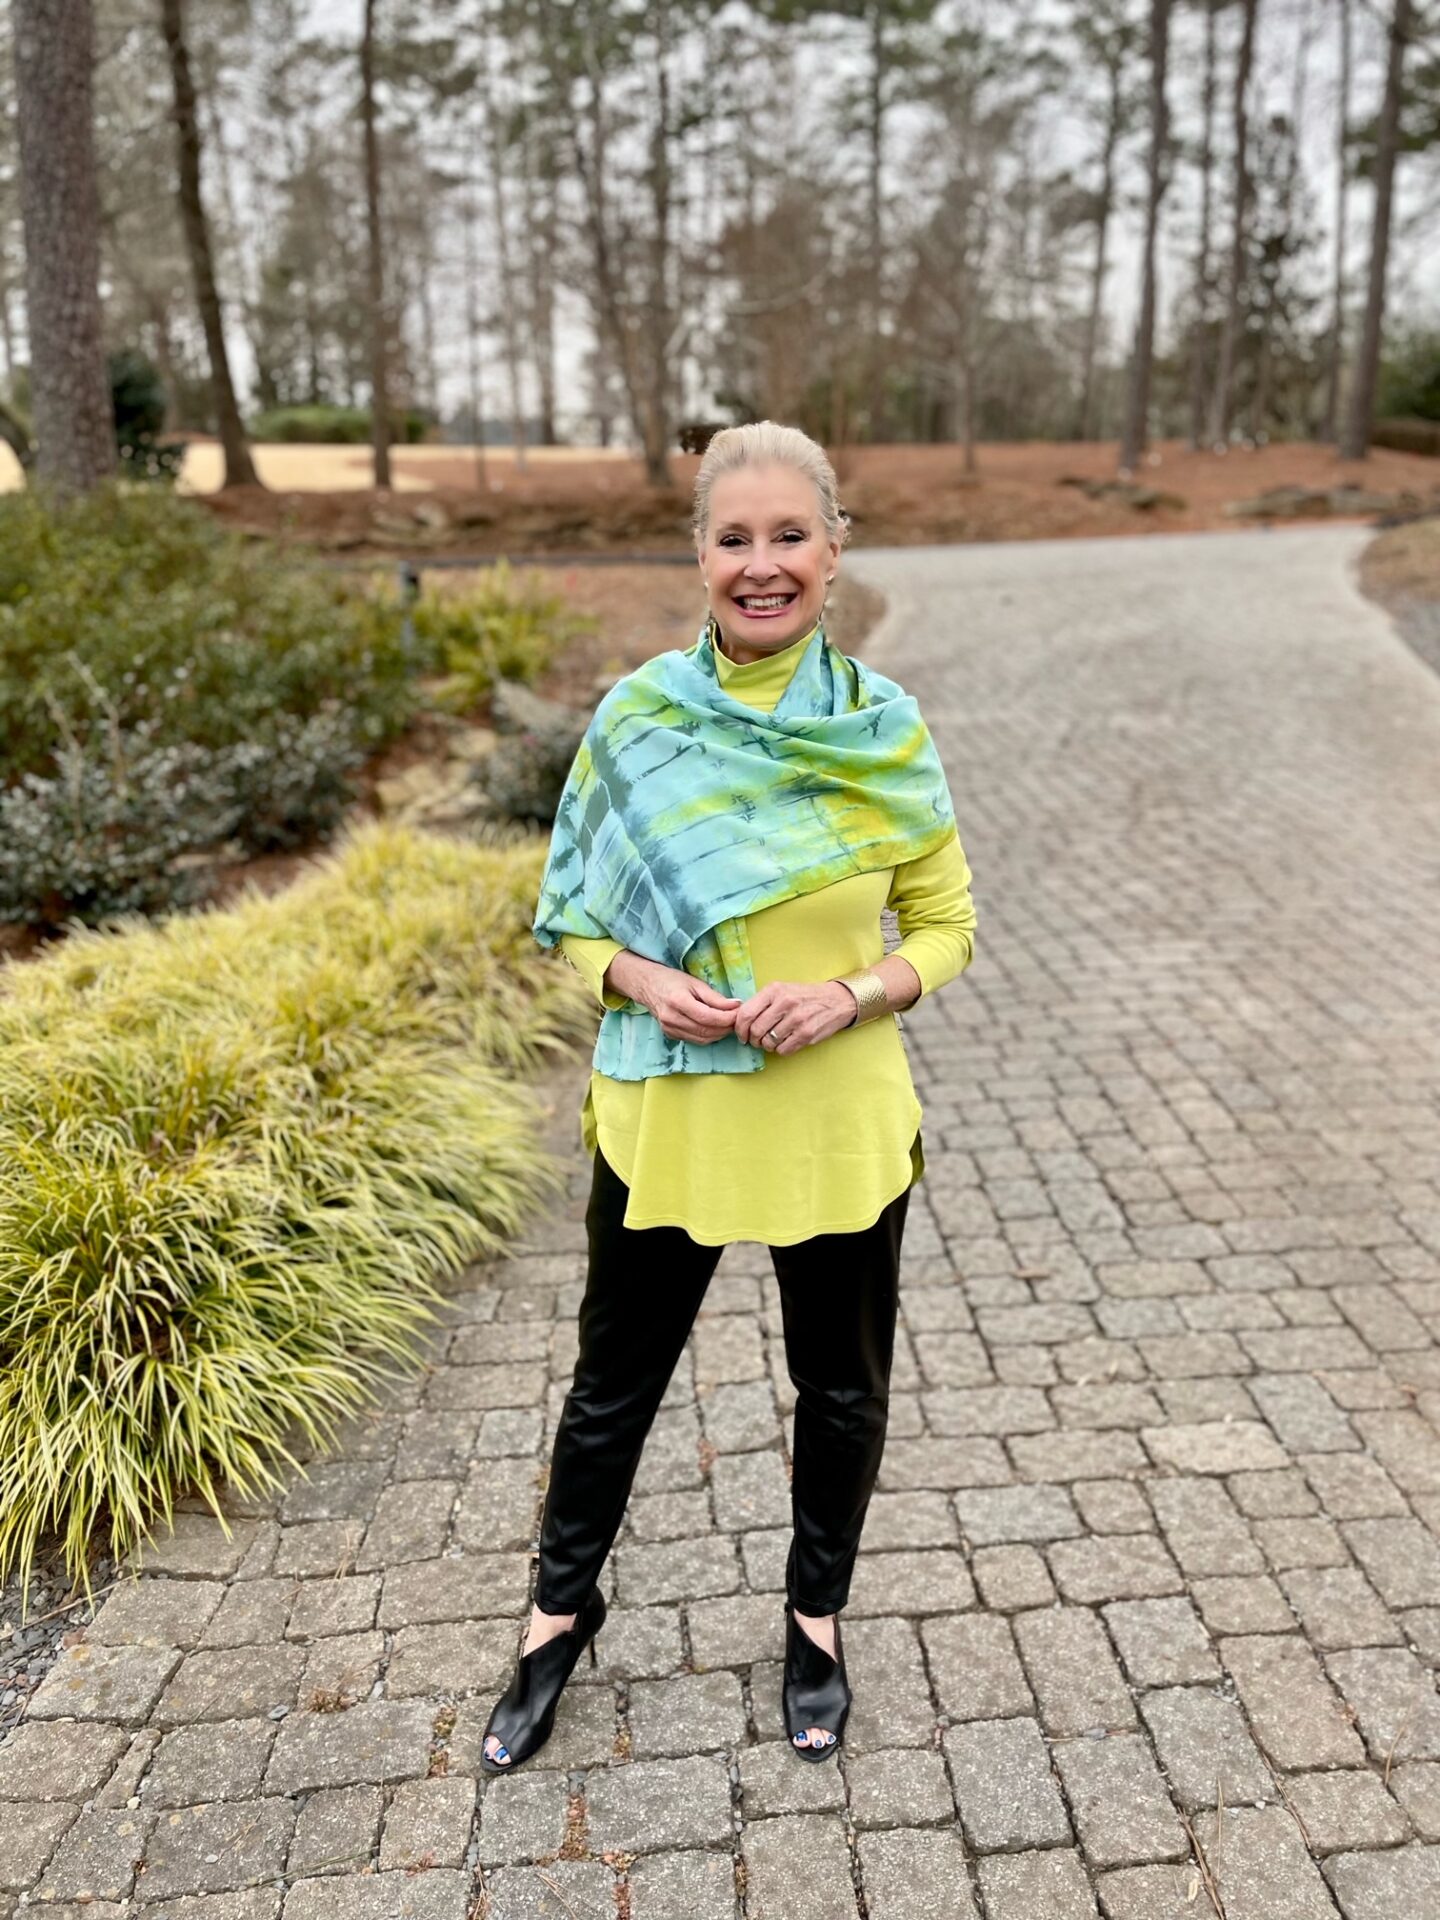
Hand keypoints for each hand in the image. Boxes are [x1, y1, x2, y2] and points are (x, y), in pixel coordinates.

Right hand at [609, 952, 740, 1044]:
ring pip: (702, 1039)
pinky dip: (709, 1036)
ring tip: (729, 1023)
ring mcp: (669, 1029)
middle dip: (726, 1028)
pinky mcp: (670, 1035)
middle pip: (706, 1031)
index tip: (739, 1013)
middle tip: (738, 1020)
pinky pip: (695, 1040)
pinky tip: (715, 1027)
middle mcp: (671, 1018)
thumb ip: (715, 997)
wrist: (647, 986)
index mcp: (678, 1001)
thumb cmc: (672, 980)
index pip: (708, 1017)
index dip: (727, 1018)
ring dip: (719, 1034)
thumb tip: (736, 1006)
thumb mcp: (695, 983)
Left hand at [733, 979, 859, 1055]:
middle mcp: (785, 1002)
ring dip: (767, 1046)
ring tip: (774, 1040)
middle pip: (755, 1030)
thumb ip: (761, 1003)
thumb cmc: (804, 997)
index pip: (746, 1014)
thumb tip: (739, 1021)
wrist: (836, 1000)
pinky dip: (781, 1050)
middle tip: (757, 1041)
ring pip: (768, 1042)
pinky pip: (782, 1050)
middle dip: (753, 1040)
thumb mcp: (782, 990)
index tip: (742, 1035)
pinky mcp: (807, 1033)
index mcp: (774, 990)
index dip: (739, 1029)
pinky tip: (786, 1042)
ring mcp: (797, 1018)